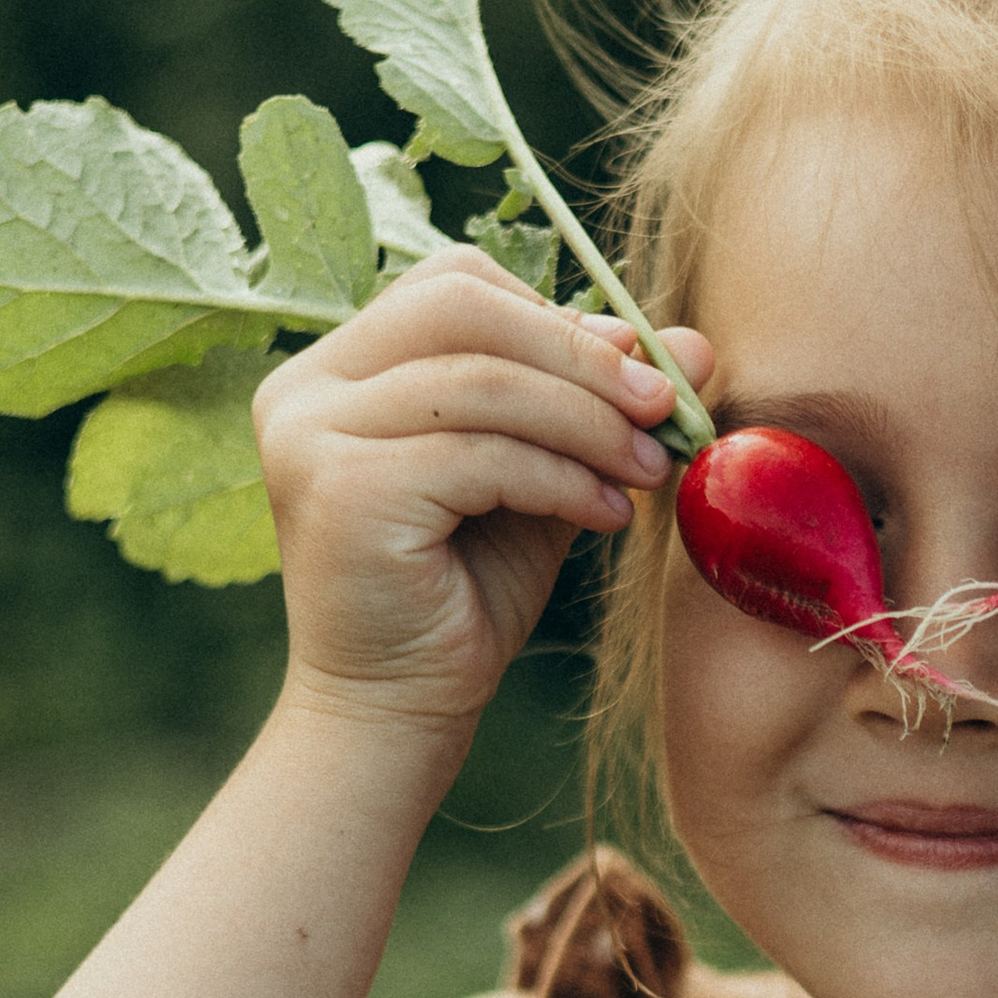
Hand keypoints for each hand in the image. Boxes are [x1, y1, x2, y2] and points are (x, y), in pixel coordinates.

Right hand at [253, 250, 711, 736]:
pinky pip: (481, 454)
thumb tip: (692, 345)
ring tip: (645, 473)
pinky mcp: (343, 491)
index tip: (641, 373)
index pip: (454, 285)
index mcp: (339, 368)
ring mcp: (312, 434)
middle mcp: (306, 387)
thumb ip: (596, 407)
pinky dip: (562, 478)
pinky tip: (605, 515)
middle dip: (581, 354)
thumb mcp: (541, 478)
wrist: (397, 712)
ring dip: (588, 423)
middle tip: (664, 408)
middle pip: (463, 306)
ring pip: (483, 382)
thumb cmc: (463, 595)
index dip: (558, 315)